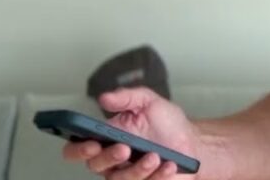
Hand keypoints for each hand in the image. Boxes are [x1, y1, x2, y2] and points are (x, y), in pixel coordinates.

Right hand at [62, 87, 199, 178]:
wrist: (192, 141)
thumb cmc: (167, 124)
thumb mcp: (149, 103)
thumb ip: (127, 97)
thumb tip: (104, 97)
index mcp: (106, 138)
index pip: (77, 148)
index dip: (77, 149)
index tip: (91, 143)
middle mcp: (112, 160)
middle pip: (95, 165)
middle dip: (108, 157)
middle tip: (124, 148)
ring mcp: (128, 174)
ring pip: (121, 179)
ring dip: (137, 169)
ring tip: (154, 156)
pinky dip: (158, 175)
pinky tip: (168, 165)